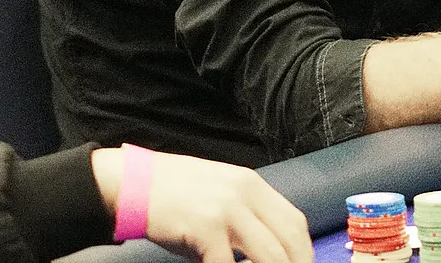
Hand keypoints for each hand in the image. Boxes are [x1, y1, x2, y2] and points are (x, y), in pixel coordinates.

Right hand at [91, 149, 312, 262]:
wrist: (136, 184)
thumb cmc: (177, 194)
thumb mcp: (221, 192)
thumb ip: (247, 215)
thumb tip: (267, 253)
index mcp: (252, 185)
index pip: (294, 221)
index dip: (303, 250)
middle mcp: (245, 195)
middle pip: (288, 240)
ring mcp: (227, 211)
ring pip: (269, 256)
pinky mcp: (205, 229)